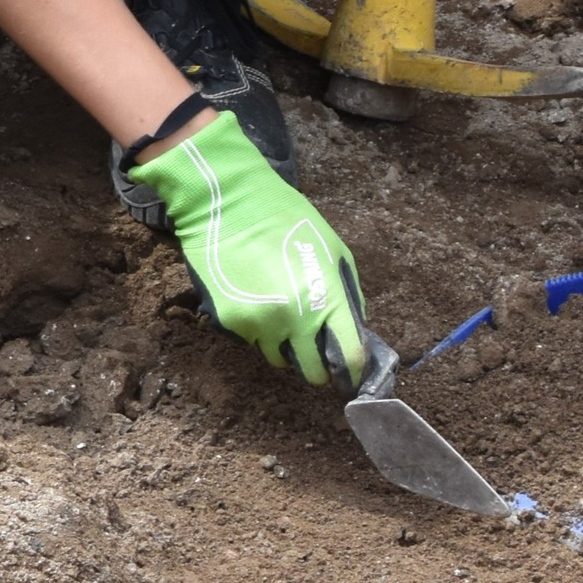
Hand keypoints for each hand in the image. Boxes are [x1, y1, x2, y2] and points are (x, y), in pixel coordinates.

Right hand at [130, 111, 368, 393]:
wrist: (227, 203)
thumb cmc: (287, 220)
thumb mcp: (333, 250)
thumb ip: (347, 296)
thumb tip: (355, 333)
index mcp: (326, 299)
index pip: (349, 358)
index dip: (353, 374)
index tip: (352, 379)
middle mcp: (293, 320)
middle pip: (313, 372)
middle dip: (319, 366)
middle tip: (317, 351)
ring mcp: (259, 325)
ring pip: (279, 358)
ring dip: (286, 346)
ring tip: (281, 310)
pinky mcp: (229, 323)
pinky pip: (252, 341)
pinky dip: (258, 330)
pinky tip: (255, 298)